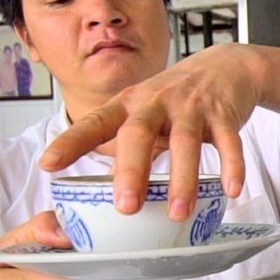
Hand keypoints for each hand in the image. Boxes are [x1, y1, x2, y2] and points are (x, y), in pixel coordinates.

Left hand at [39, 43, 263, 219]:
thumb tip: (108, 185)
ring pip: (185, 142)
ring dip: (182, 180)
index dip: (71, 143)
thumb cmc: (180, 96)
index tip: (48, 165)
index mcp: (131, 104)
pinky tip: (230, 191)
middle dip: (131, 171)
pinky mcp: (224, 113)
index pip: (96, 123)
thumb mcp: (147, 111)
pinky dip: (231, 166)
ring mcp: (192, 107)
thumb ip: (130, 143)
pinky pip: (227, 142)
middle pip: (138, 133)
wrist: (228, 66)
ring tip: (177, 213)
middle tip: (126, 207)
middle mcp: (157, 102)